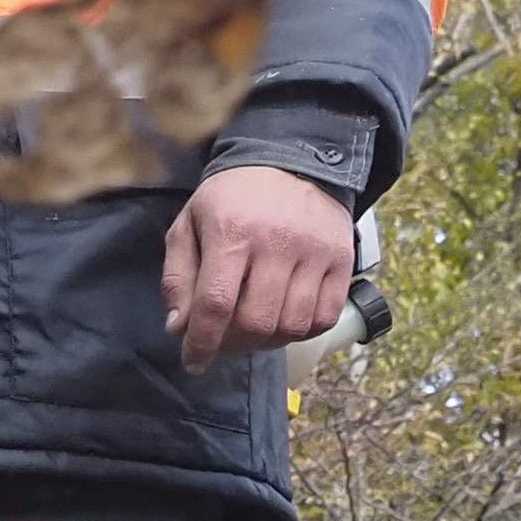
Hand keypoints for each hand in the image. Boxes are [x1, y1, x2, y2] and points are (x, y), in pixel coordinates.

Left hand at [164, 164, 355, 369]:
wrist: (291, 159)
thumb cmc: (232, 198)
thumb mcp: (190, 225)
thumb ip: (179, 276)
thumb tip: (179, 327)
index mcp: (232, 232)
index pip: (216, 303)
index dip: (202, 342)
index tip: (193, 362)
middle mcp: (277, 243)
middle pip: (256, 322)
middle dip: (234, 343)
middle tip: (224, 339)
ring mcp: (315, 252)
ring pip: (292, 325)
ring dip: (268, 340)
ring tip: (254, 327)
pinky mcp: (342, 259)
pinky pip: (325, 316)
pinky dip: (303, 330)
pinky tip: (285, 319)